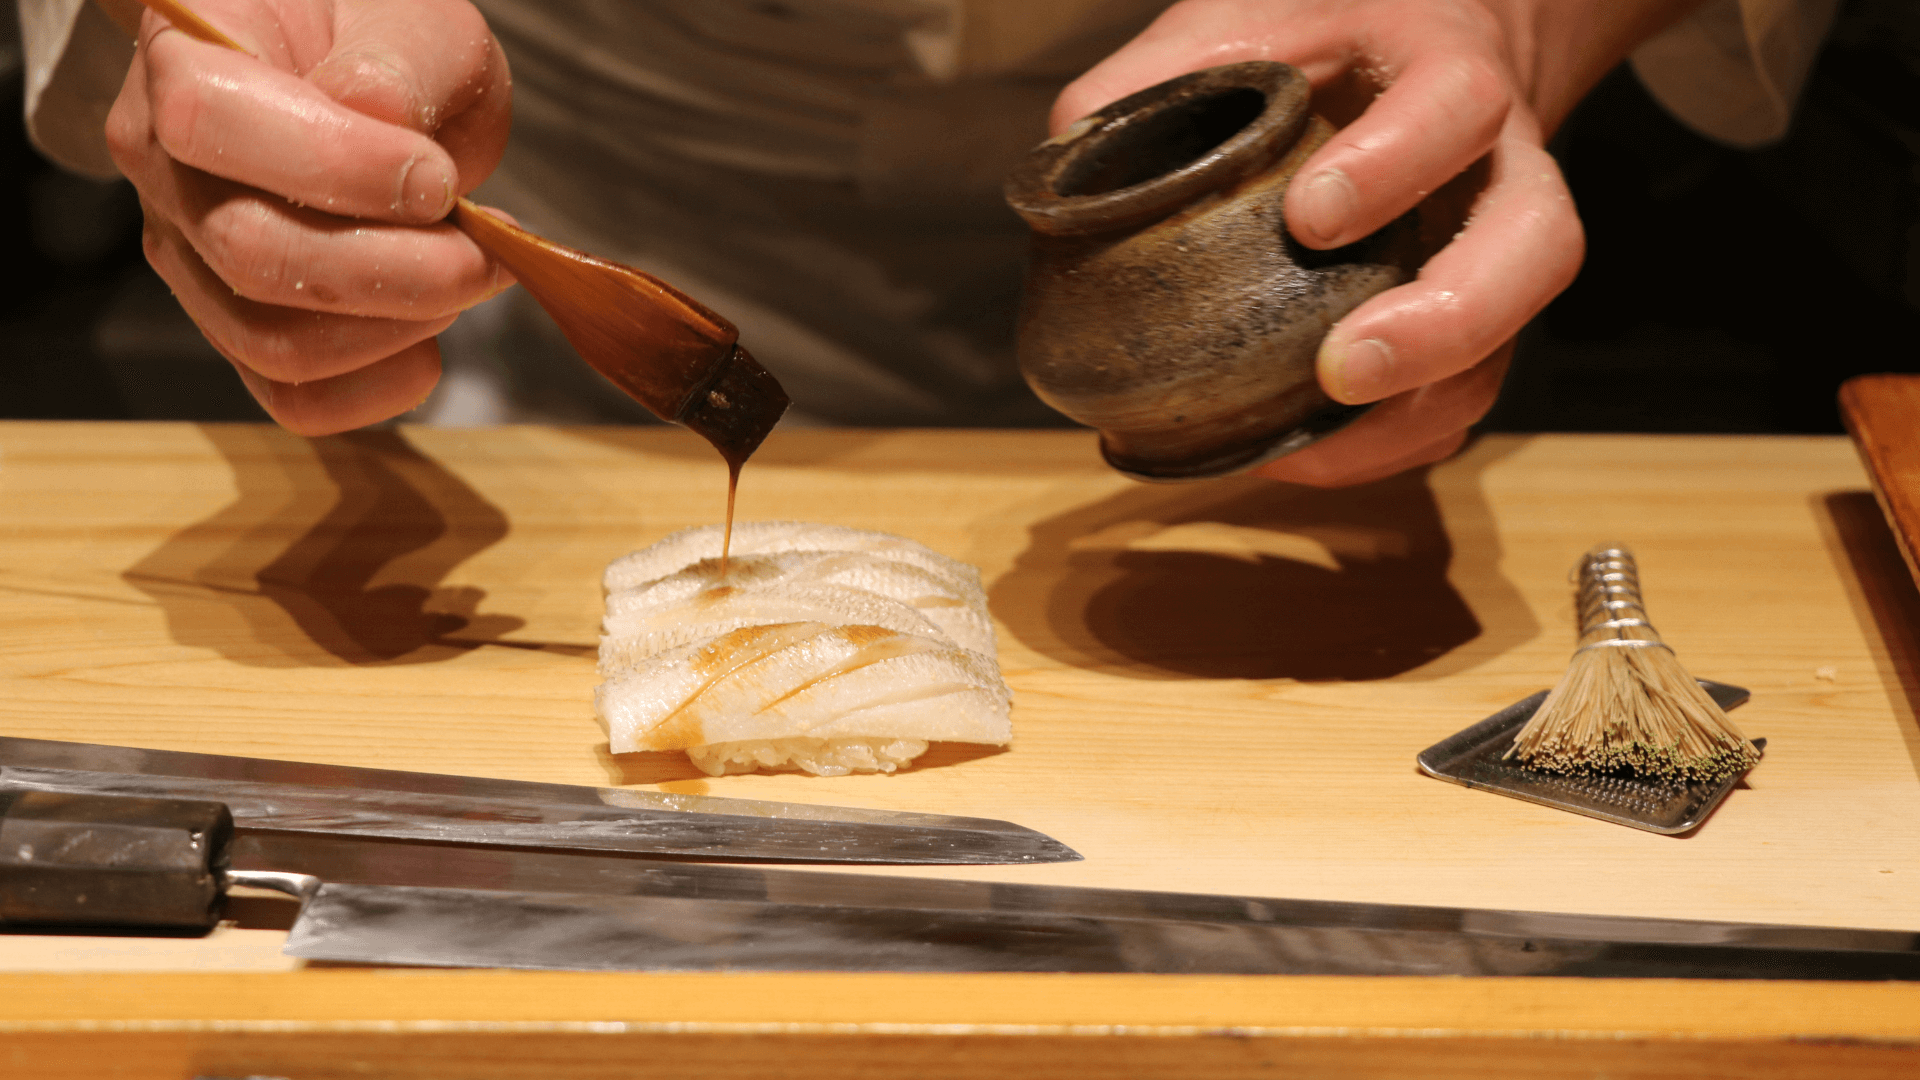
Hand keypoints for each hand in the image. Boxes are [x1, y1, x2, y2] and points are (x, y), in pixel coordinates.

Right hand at [106, 0, 512, 433]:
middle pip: (250, 253)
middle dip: (395, 269)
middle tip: (482, 251)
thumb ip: (397, 61)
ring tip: (464, 276)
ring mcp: (191, 256)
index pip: (210, 119)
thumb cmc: (381, 43)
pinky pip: (293, 397)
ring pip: (273, 341)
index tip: (434, 180)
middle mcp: (163, 165)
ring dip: (397, 325)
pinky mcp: (236, 327)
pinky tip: (429, 335)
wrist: (370, 84)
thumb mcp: (411, 19)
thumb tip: (376, 118)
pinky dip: (379, 386)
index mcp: (183, 57)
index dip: (334, 166)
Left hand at [1055, 0, 1701, 485]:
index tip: (1309, 216)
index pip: (1456, 109)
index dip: (1396, 164)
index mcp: (1446, 74)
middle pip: (1536, 245)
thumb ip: (1161, 72)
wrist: (1424, 50)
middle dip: (1447, 322)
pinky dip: (1393, 447)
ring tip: (1311, 453)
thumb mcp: (1246, 21)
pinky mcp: (1474, 327)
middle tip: (1343, 369)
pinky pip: (1462, 400)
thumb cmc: (1327, 41)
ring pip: (1506, 346)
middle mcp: (1498, 169)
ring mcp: (1497, 257)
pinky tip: (1308, 462)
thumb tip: (1071, 148)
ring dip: (1414, 413)